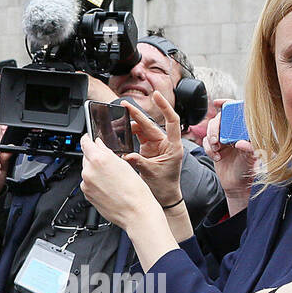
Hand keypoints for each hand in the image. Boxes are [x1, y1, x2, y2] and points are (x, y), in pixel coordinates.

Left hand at [79, 134, 157, 229]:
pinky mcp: (86, 194)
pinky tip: (108, 187)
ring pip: (87, 171)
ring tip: (111, 179)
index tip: (88, 139)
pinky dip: (95, 183)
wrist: (135, 212)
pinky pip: (88, 183)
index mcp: (98, 159)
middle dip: (95, 158)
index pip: (85, 142)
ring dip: (95, 171)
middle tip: (109, 165)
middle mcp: (89, 171)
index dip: (87, 139)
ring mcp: (86, 184)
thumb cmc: (134, 191)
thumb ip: (106, 151)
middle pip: (86, 157)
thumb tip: (98, 145)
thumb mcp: (123, 164)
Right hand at [123, 92, 184, 206]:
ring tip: (118, 123)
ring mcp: (157, 145)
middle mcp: (165, 143)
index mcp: (173, 146)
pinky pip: (139, 137)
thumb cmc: (165, 185)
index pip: (172, 121)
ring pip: (143, 129)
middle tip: (124, 106)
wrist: (165, 196)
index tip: (157, 96)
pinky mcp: (149, 149)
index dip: (165, 107)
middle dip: (137, 114)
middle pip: (151, 124)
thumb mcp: (151, 173)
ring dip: (131, 125)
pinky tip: (121, 133)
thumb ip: (139, 162)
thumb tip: (126, 155)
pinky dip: (130, 134)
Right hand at [204, 105, 258, 210]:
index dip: (227, 104)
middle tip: (216, 140)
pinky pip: (205, 142)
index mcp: (243, 130)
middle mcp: (232, 132)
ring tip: (216, 149)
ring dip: (210, 138)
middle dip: (214, 128)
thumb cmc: (248, 169)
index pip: (235, 112)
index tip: (218, 103)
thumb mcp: (252, 158)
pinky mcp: (214, 147)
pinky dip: (208, 149)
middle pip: (219, 119)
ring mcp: (222, 139)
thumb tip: (240, 143)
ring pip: (210, 129)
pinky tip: (217, 157)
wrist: (237, 184)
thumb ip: (250, 149)